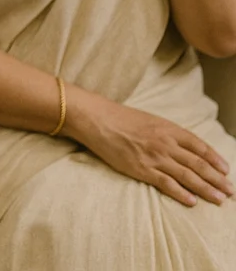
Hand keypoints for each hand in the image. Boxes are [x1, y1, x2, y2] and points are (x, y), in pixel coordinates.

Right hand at [72, 91, 231, 204]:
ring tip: (219, 199)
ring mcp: (155, 157)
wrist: (98, 119)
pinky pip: (166, 184)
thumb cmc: (121, 118)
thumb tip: (184, 146)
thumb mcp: (150, 120)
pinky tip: (192, 201)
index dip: (216, 160)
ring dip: (206, 189)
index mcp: (170, 129)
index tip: (226, 171)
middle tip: (230, 190)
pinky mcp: (141, 169)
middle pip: (199, 165)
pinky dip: (181, 193)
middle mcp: (166, 144)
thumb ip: (168, 133)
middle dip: (217, 179)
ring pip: (187, 176)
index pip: (200, 147)